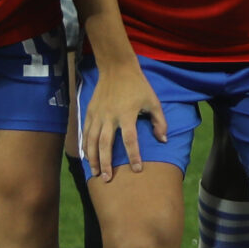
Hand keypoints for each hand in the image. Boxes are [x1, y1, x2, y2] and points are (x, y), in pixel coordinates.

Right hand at [83, 63, 164, 180]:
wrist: (116, 68)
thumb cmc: (138, 86)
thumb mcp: (153, 101)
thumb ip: (159, 122)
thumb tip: (163, 140)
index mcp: (127, 114)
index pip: (130, 140)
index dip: (134, 155)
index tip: (137, 169)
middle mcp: (110, 116)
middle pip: (105, 144)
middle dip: (106, 163)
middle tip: (108, 179)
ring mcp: (97, 115)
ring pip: (92, 141)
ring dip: (93, 158)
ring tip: (95, 173)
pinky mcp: (89, 112)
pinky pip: (85, 133)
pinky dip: (85, 146)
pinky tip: (87, 158)